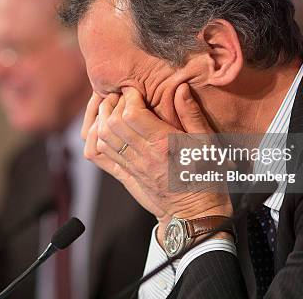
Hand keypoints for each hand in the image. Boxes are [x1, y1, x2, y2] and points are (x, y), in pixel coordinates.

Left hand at [82, 84, 231, 243]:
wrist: (195, 215)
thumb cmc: (207, 178)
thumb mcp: (208, 144)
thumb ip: (192, 115)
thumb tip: (180, 88)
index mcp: (164, 145)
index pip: (132, 114)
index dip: (130, 96)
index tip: (137, 90)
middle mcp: (143, 156)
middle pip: (112, 123)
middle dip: (112, 103)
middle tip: (121, 95)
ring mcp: (132, 168)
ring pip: (101, 137)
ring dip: (102, 118)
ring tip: (112, 108)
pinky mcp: (124, 176)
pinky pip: (99, 156)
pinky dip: (95, 137)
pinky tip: (104, 127)